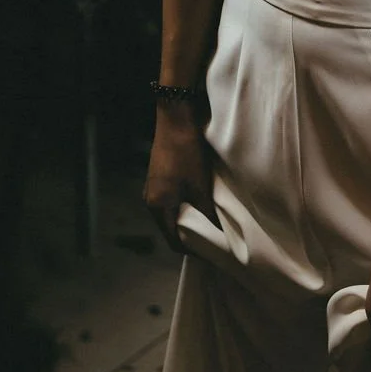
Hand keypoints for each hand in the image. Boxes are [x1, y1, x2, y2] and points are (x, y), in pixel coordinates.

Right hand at [143, 107, 218, 253]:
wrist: (175, 118)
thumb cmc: (187, 154)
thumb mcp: (200, 187)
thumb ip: (207, 214)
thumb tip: (220, 235)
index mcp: (157, 207)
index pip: (173, 241)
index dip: (194, 250)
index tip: (213, 252)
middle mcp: (150, 200)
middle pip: (170, 229)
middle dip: (191, 237)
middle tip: (214, 239)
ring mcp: (152, 188)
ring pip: (171, 214)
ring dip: (188, 220)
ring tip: (209, 222)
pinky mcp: (157, 178)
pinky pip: (169, 202)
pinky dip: (183, 207)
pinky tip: (199, 202)